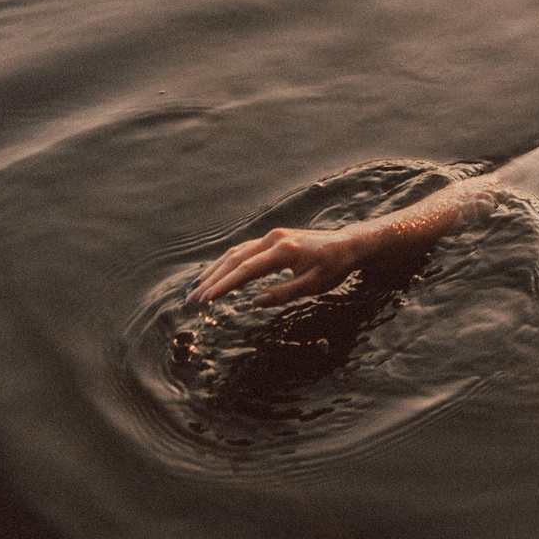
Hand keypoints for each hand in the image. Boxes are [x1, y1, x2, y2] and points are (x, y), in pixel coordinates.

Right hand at [188, 221, 369, 306]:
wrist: (348, 244)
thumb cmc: (333, 267)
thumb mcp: (314, 285)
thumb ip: (284, 293)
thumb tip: (255, 301)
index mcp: (284, 251)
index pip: (246, 269)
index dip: (224, 285)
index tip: (205, 299)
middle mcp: (274, 239)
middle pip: (235, 259)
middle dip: (212, 280)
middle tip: (191, 299)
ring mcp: (272, 236)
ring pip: (236, 252)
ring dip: (215, 270)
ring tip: (196, 288)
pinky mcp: (272, 238)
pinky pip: (244, 250)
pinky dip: (227, 263)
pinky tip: (215, 275)